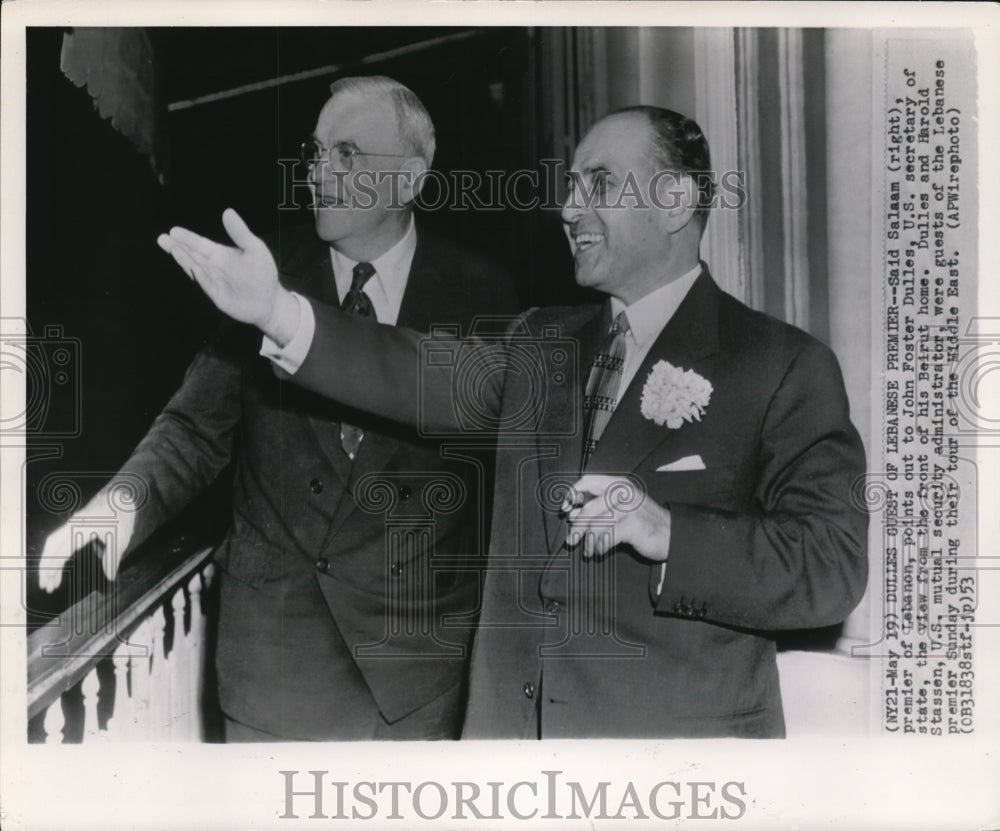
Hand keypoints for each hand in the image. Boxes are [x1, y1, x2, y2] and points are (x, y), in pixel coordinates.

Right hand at [38, 487, 136, 591]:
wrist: (121, 496)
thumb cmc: (122, 515)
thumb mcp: (122, 537)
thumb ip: (113, 558)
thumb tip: (109, 577)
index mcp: (82, 528)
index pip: (62, 550)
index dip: (54, 567)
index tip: (50, 582)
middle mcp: (73, 525)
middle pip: (52, 548)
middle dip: (47, 568)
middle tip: (46, 587)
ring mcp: (72, 524)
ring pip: (55, 545)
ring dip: (51, 563)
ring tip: (52, 582)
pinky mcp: (75, 526)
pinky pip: (62, 541)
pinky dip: (59, 555)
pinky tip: (62, 569)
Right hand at [157, 208, 298, 344]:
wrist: (272, 300)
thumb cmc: (264, 274)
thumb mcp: (255, 248)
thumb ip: (240, 233)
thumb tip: (227, 211)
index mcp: (220, 254)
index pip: (200, 244)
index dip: (187, 238)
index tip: (173, 230)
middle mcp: (214, 267)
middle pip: (192, 255)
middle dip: (177, 247)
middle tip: (162, 238)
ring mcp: (215, 282)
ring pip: (196, 269)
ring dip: (184, 260)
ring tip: (173, 250)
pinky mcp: (219, 296)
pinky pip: (208, 285)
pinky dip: (201, 277)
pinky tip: (194, 268)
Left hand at [562, 474, 671, 561]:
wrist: (672, 534)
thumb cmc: (643, 522)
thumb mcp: (621, 507)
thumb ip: (598, 507)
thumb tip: (571, 514)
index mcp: (618, 483)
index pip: (588, 481)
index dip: (573, 494)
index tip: (565, 510)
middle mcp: (623, 492)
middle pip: (588, 508)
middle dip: (577, 527)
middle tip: (571, 540)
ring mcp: (629, 507)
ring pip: (596, 525)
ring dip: (589, 542)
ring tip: (589, 550)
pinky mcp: (633, 524)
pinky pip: (606, 536)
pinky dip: (600, 546)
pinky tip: (601, 551)